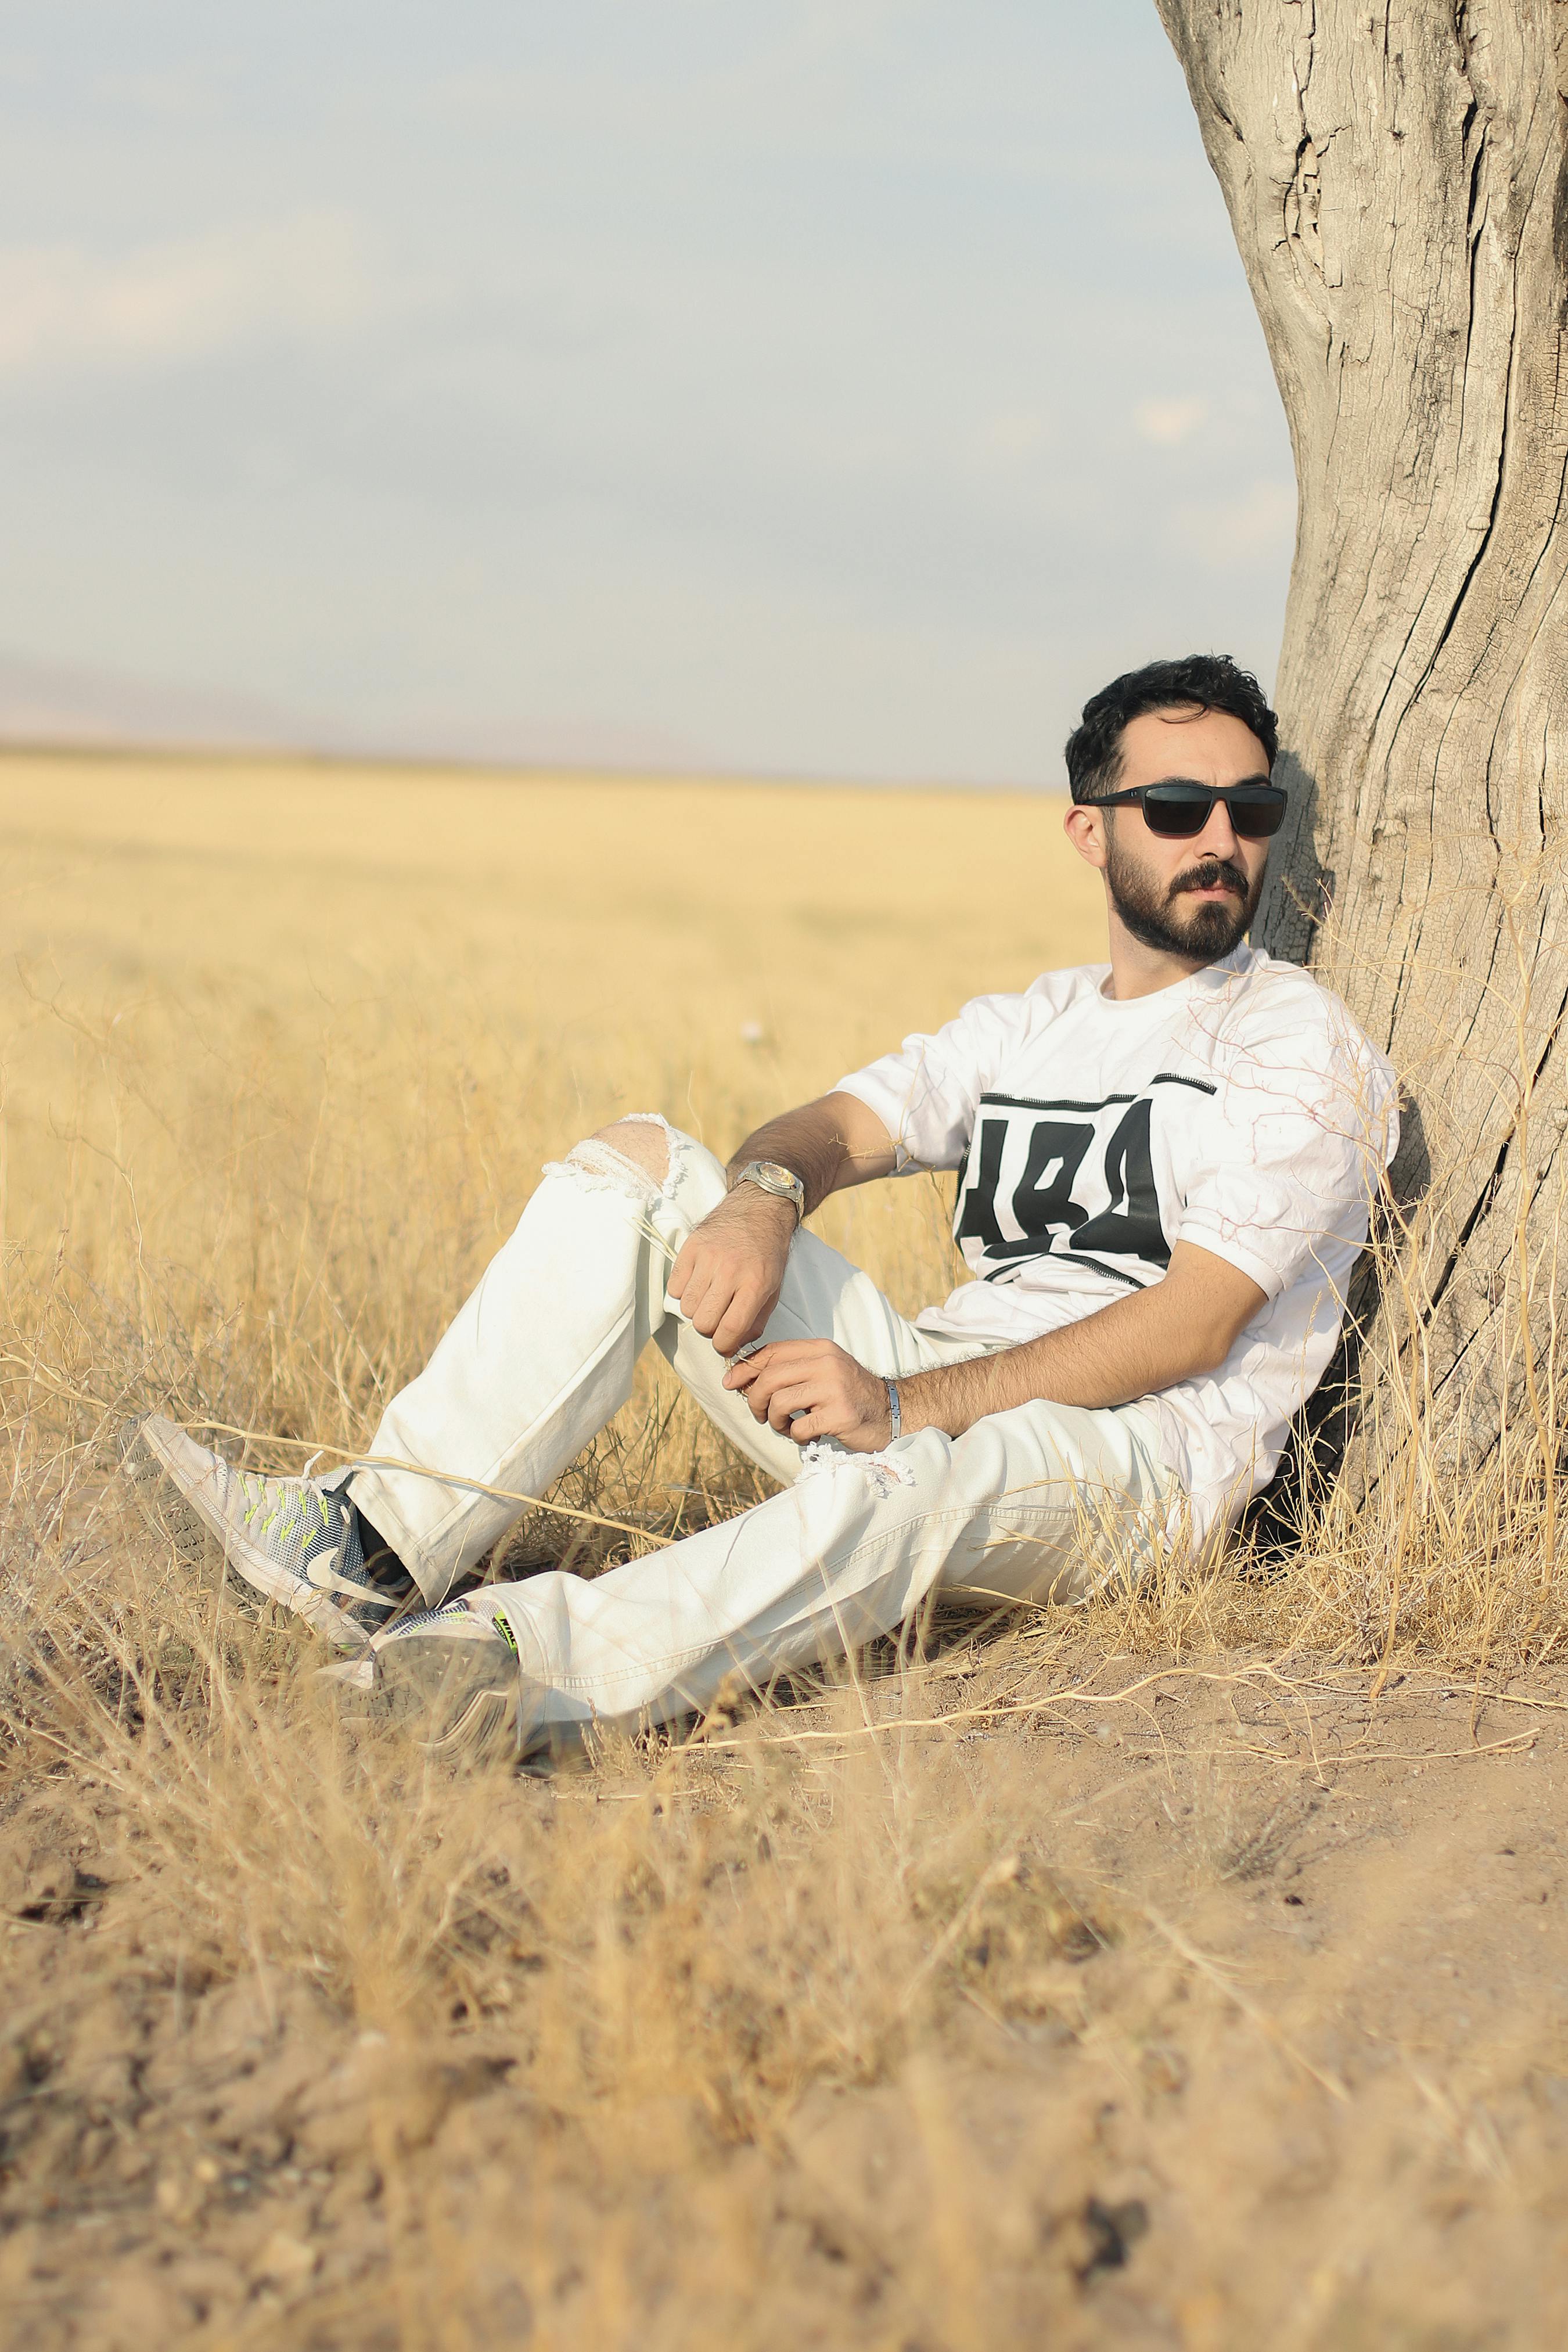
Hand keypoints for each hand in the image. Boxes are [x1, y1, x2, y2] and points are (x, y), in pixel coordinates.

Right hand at [667, 1186, 796, 1355]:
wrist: (759, 1209)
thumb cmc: (768, 1253)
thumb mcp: (773, 1289)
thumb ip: (756, 1321)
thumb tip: (733, 1347)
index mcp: (755, 1284)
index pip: (730, 1329)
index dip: (723, 1346)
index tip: (723, 1344)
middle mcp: (730, 1271)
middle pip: (703, 1322)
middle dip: (709, 1328)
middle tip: (716, 1317)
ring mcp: (708, 1257)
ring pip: (687, 1307)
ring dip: (696, 1309)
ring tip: (708, 1296)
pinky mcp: (691, 1246)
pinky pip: (675, 1287)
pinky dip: (684, 1291)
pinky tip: (698, 1281)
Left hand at [723, 1339, 893, 1450]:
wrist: (890, 1411)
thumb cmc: (848, 1393)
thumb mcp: (822, 1370)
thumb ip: (790, 1368)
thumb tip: (743, 1375)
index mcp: (820, 1349)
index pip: (772, 1352)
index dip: (745, 1368)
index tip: (731, 1382)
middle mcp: (827, 1363)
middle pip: (770, 1378)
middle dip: (755, 1399)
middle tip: (760, 1414)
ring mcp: (834, 1389)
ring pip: (779, 1403)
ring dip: (774, 1420)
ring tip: (786, 1426)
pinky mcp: (840, 1415)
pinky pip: (799, 1427)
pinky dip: (796, 1436)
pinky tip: (806, 1435)